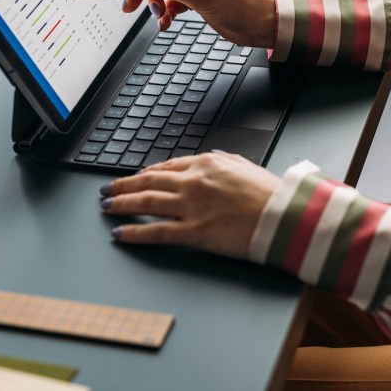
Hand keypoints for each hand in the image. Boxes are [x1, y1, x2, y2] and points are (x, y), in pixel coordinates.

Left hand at [99, 151, 279, 258]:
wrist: (283, 216)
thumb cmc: (270, 193)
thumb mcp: (245, 165)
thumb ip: (224, 160)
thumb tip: (213, 156)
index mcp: (206, 163)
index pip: (166, 167)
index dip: (145, 173)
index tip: (134, 178)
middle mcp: (193, 181)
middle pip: (148, 182)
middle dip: (123, 185)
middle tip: (107, 190)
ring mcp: (190, 206)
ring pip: (145, 203)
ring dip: (121, 204)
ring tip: (107, 207)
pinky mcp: (192, 231)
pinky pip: (155, 232)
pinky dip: (133, 233)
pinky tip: (119, 234)